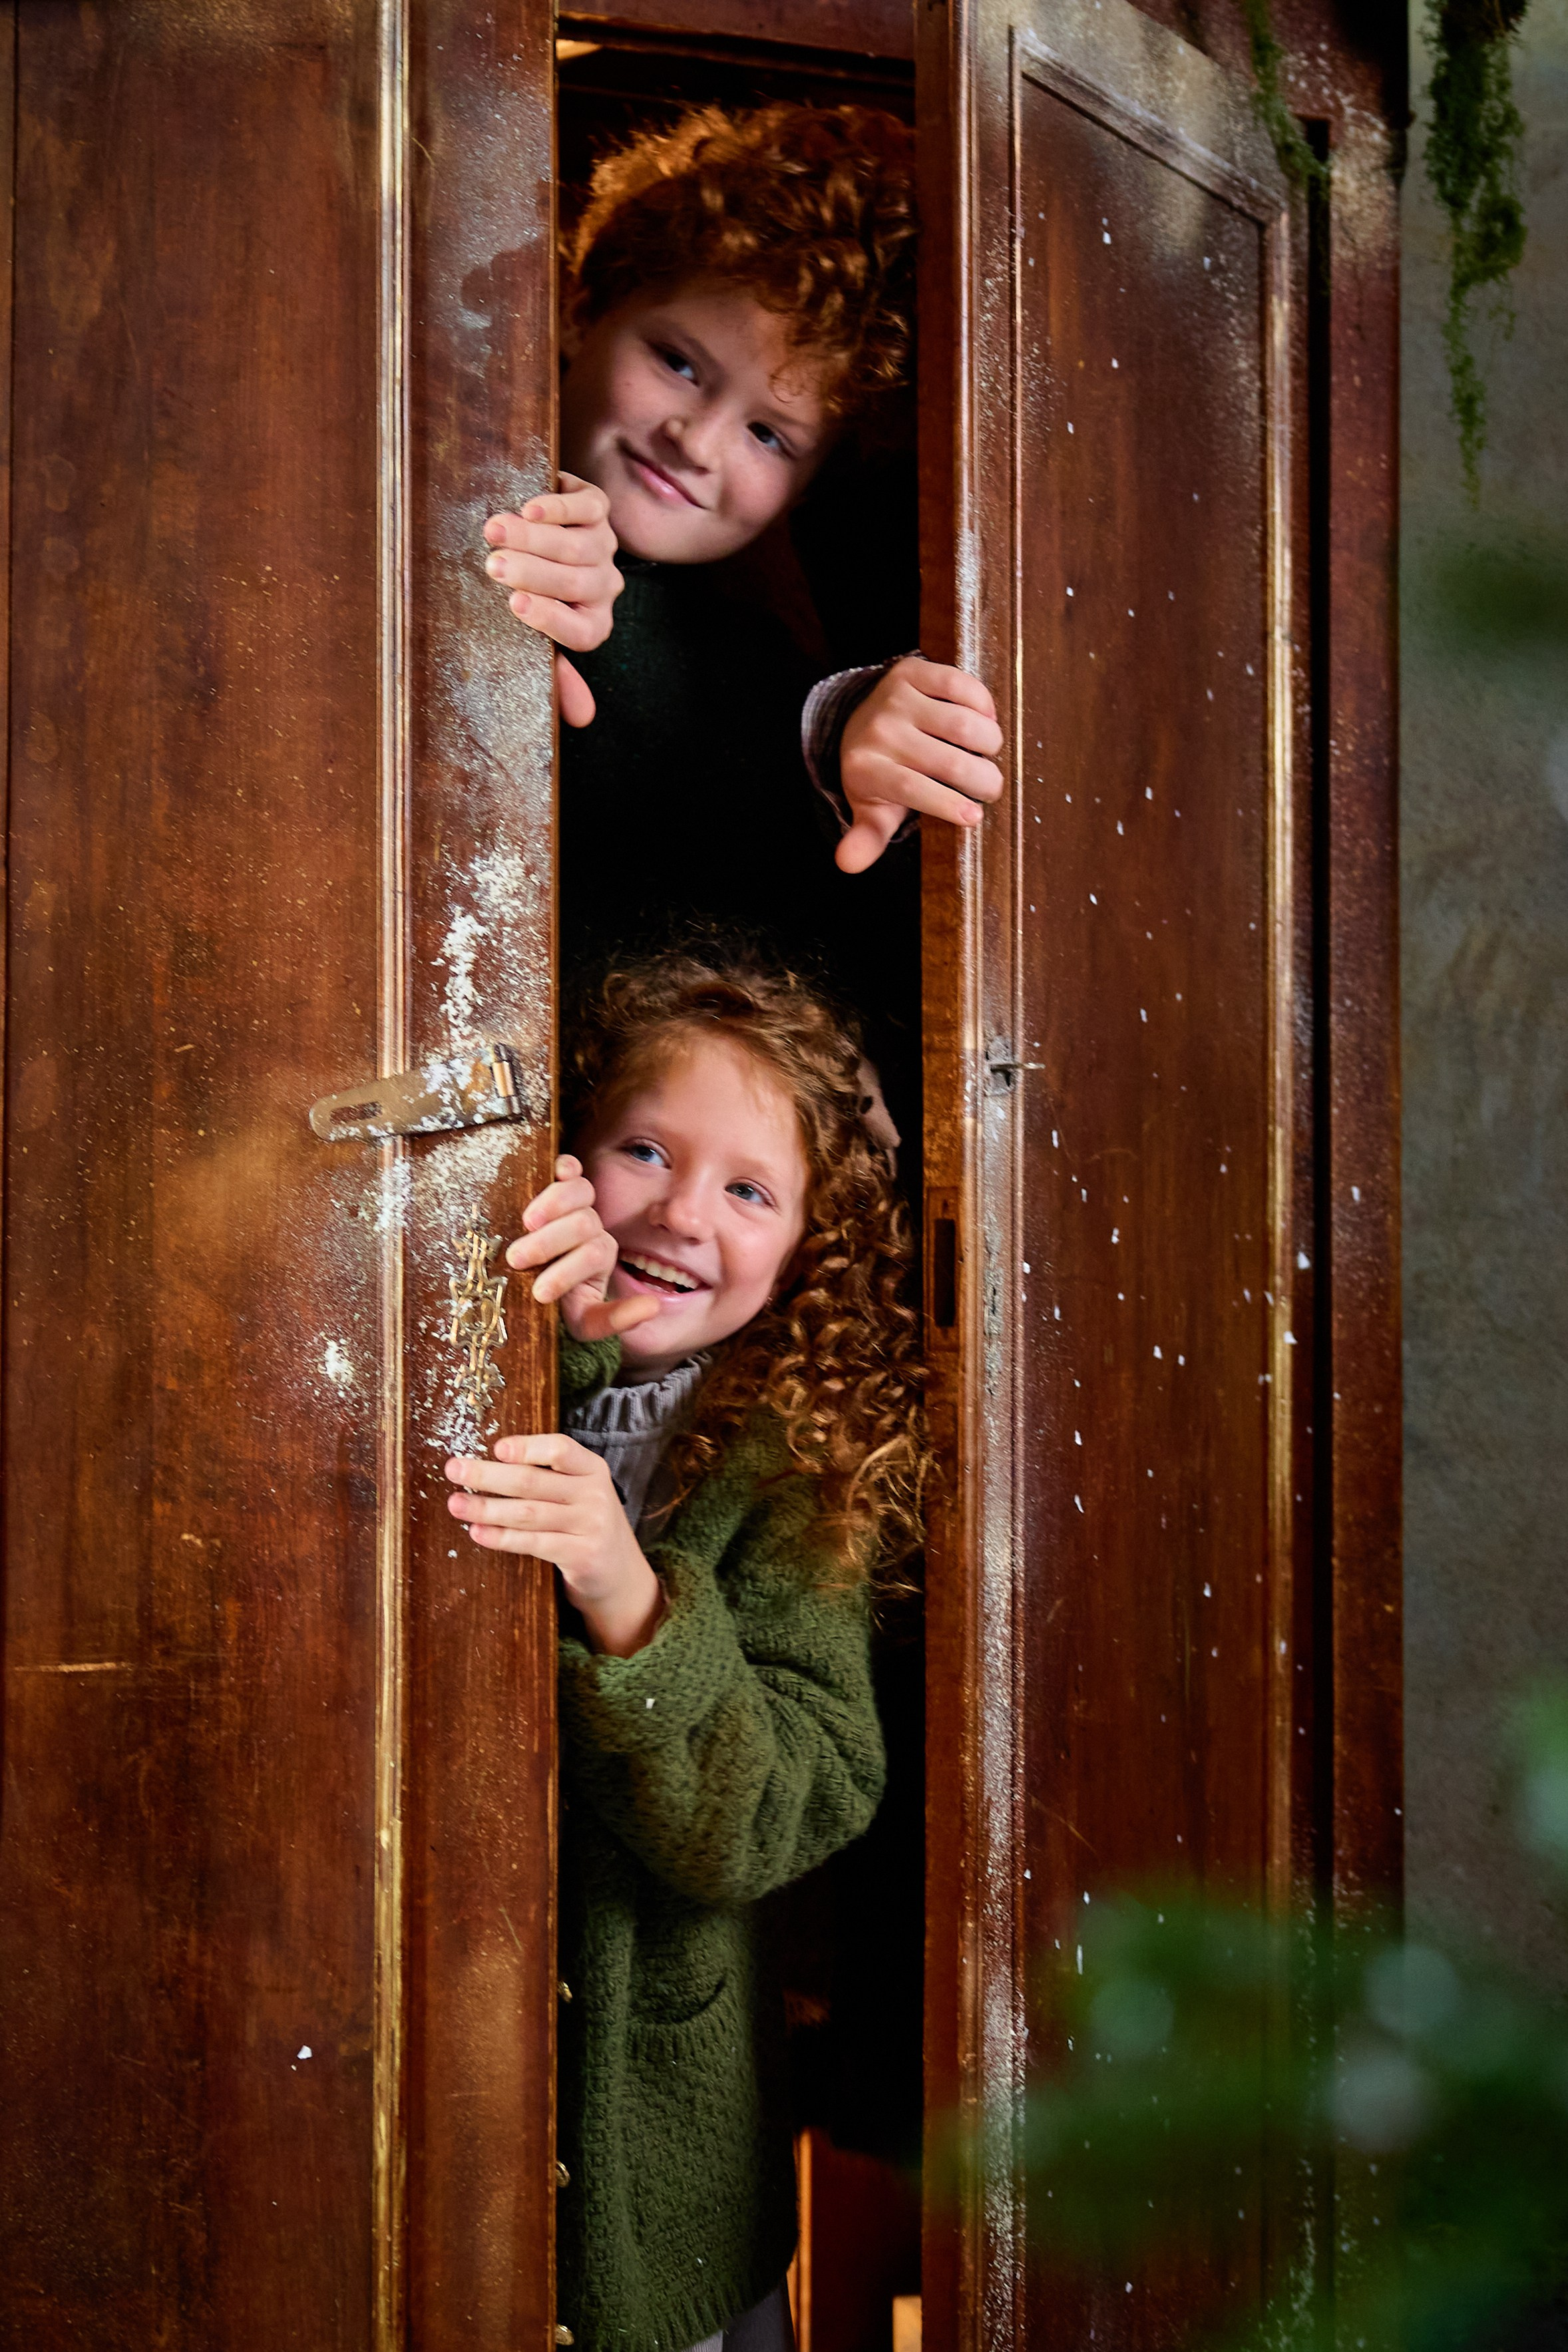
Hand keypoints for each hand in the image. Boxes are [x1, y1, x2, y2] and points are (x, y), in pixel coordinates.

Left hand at [444, 1434, 665, 1656]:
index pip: (560, 1448)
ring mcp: (590, 1525)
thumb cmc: (585, 1524)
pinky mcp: (582, 1555)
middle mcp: (595, 1493)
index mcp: (592, 1468)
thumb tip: (488, 1463)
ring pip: (527, 1513)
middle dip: (487, 1474)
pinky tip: (478, 1533)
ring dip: (486, 1508)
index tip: (495, 1448)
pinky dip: (502, 1538)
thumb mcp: (579, 1492)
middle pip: (533, 1481)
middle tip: (453, 1470)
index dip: (527, 1447)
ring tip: (455, 1505)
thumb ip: (547, 1476)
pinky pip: (533, 1543)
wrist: (620, 1574)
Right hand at [483, 474, 621, 729]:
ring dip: (535, 538)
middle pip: (577, 582)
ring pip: (579, 544)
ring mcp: (605, 546)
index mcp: (592, 626)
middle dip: (534, 573)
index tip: (514, 605)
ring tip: (493, 531)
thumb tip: (581, 719)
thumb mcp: (538, 637)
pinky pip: (588, 507)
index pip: (581, 632)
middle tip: (493, 566)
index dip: (550, 618)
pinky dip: (559, 506)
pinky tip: (528, 509)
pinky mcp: (599, 508)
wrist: (543, 539)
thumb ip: (555, 673)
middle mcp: (605, 588)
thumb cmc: (532, 596)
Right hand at [505, 1154, 657, 1343]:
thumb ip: (614, 1319)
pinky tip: (555, 1172)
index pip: (593, 1256)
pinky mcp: (558, 1184)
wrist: (530, 1286)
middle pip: (582, 1224)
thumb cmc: (557, 1304)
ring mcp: (576, 1205)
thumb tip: (654, 1307)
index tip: (540, 1294)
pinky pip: (570, 1167)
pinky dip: (565, 1166)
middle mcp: (591, 1229)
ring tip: (526, 1224)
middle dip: (549, 1242)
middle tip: (518, 1259)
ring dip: (552, 1205)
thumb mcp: (585, 1321)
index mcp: (599, 1257)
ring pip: (578, 1193)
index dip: (567, 1274)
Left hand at [836, 657, 1002, 873]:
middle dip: (981, 779)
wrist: (862, 722)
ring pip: (960, 722)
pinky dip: (983, 704)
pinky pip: (960, 684)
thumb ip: (866, 838)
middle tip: (992, 787)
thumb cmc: (880, 776)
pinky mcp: (911, 672)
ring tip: (990, 754)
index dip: (947, 804)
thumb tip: (847, 864)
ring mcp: (895, 699)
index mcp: (866, 770)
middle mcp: (878, 732)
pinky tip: (986, 719)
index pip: (911, 789)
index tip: (974, 817)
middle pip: (944, 759)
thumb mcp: (872, 810)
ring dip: (989, 742)